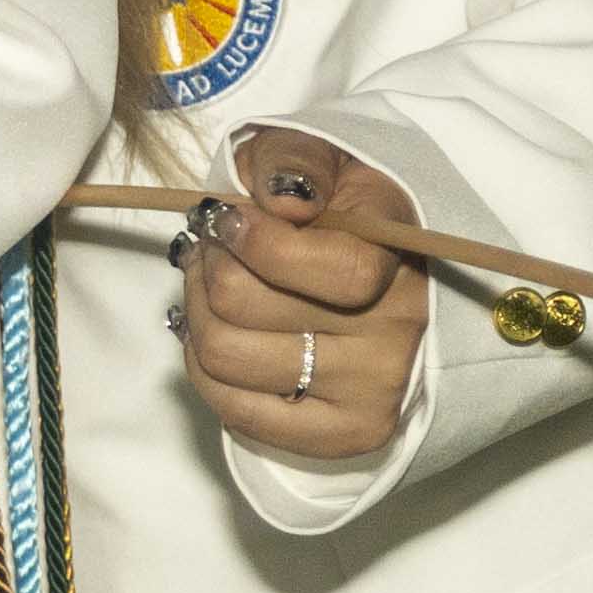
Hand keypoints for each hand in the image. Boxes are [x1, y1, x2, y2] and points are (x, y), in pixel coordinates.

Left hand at [179, 131, 426, 467]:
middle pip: (246, 309)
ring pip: (228, 359)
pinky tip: (217, 337)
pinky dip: (208, 374)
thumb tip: (280, 201)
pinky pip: (242, 415)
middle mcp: (397, 331)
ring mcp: (374, 390)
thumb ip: (294, 162)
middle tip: (210, 248)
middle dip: (207, 266)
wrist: (382, 269)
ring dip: (195, 314)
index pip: (334, 271)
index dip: (258, 243)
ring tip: (207, 289)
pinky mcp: (348, 435)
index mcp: (398, 256)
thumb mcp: (320, 156)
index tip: (228, 219)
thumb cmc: (339, 205)